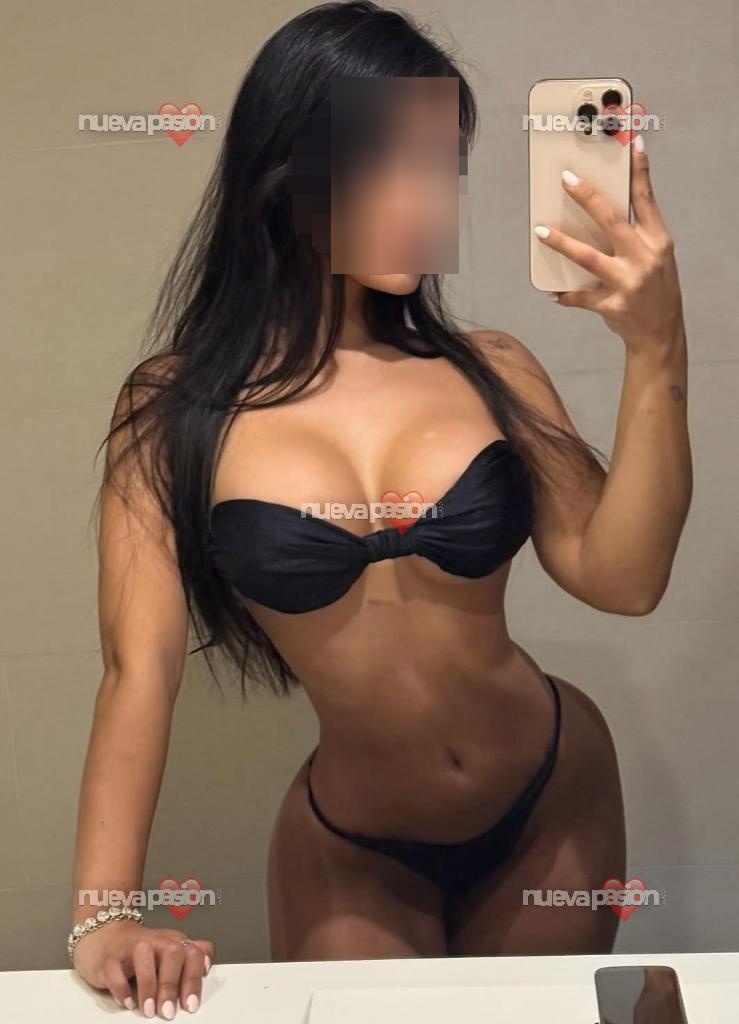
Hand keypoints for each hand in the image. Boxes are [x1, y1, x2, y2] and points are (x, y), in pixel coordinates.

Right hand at [72, 919, 213, 1016]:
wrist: (102, 934)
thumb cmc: (138, 948)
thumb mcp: (167, 949)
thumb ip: (188, 956)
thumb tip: (207, 964)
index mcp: (172, 941)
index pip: (193, 953)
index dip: (194, 979)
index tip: (190, 1004)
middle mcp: (154, 941)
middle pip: (173, 953)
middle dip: (172, 985)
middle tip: (168, 1012)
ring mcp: (130, 947)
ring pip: (144, 957)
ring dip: (148, 987)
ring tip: (148, 1010)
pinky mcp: (108, 959)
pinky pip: (115, 971)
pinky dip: (122, 989)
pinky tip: (127, 1002)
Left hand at [533, 134, 684, 350]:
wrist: (660, 334)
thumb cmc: (656, 289)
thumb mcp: (656, 256)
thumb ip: (637, 234)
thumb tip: (600, 210)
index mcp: (658, 241)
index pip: (647, 199)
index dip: (639, 171)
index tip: (633, 144)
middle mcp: (644, 258)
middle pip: (611, 220)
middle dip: (587, 197)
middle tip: (566, 179)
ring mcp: (628, 282)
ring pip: (588, 257)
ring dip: (562, 243)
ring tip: (540, 232)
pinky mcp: (612, 305)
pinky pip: (581, 296)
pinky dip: (565, 294)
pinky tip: (552, 291)